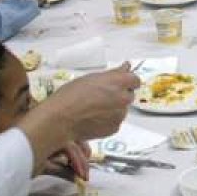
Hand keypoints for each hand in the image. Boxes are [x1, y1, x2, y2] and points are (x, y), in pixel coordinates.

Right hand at [18, 65, 139, 172]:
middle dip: (119, 95)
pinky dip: (108, 120)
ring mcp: (120, 115)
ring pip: (122, 109)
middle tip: (102, 96)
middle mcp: (123, 98)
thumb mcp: (91, 77)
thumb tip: (126, 66)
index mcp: (119, 82)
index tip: (118, 83)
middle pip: (129, 95)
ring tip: (94, 109)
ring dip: (113, 108)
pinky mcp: (114, 128)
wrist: (61, 119)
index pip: (135, 80)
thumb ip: (113, 73)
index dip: (127, 81)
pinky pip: (115, 121)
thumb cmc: (72, 94)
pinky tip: (93, 118)